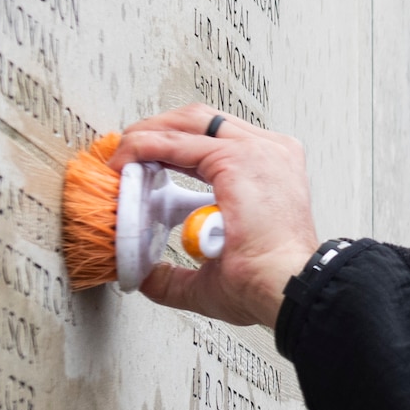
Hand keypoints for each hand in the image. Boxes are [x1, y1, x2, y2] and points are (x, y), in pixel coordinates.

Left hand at [111, 105, 320, 326]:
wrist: (287, 289)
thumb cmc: (266, 281)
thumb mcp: (214, 269)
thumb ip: (178, 271)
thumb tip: (147, 274)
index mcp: (271, 170)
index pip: (215, 140)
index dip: (176, 144)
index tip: (148, 163)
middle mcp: (268, 152)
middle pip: (201, 121)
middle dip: (159, 130)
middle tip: (129, 154)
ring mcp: (256, 149)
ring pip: (189, 121)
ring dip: (148, 134)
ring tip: (122, 156)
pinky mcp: (237, 157)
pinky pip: (177, 141)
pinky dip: (145, 147)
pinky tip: (126, 160)